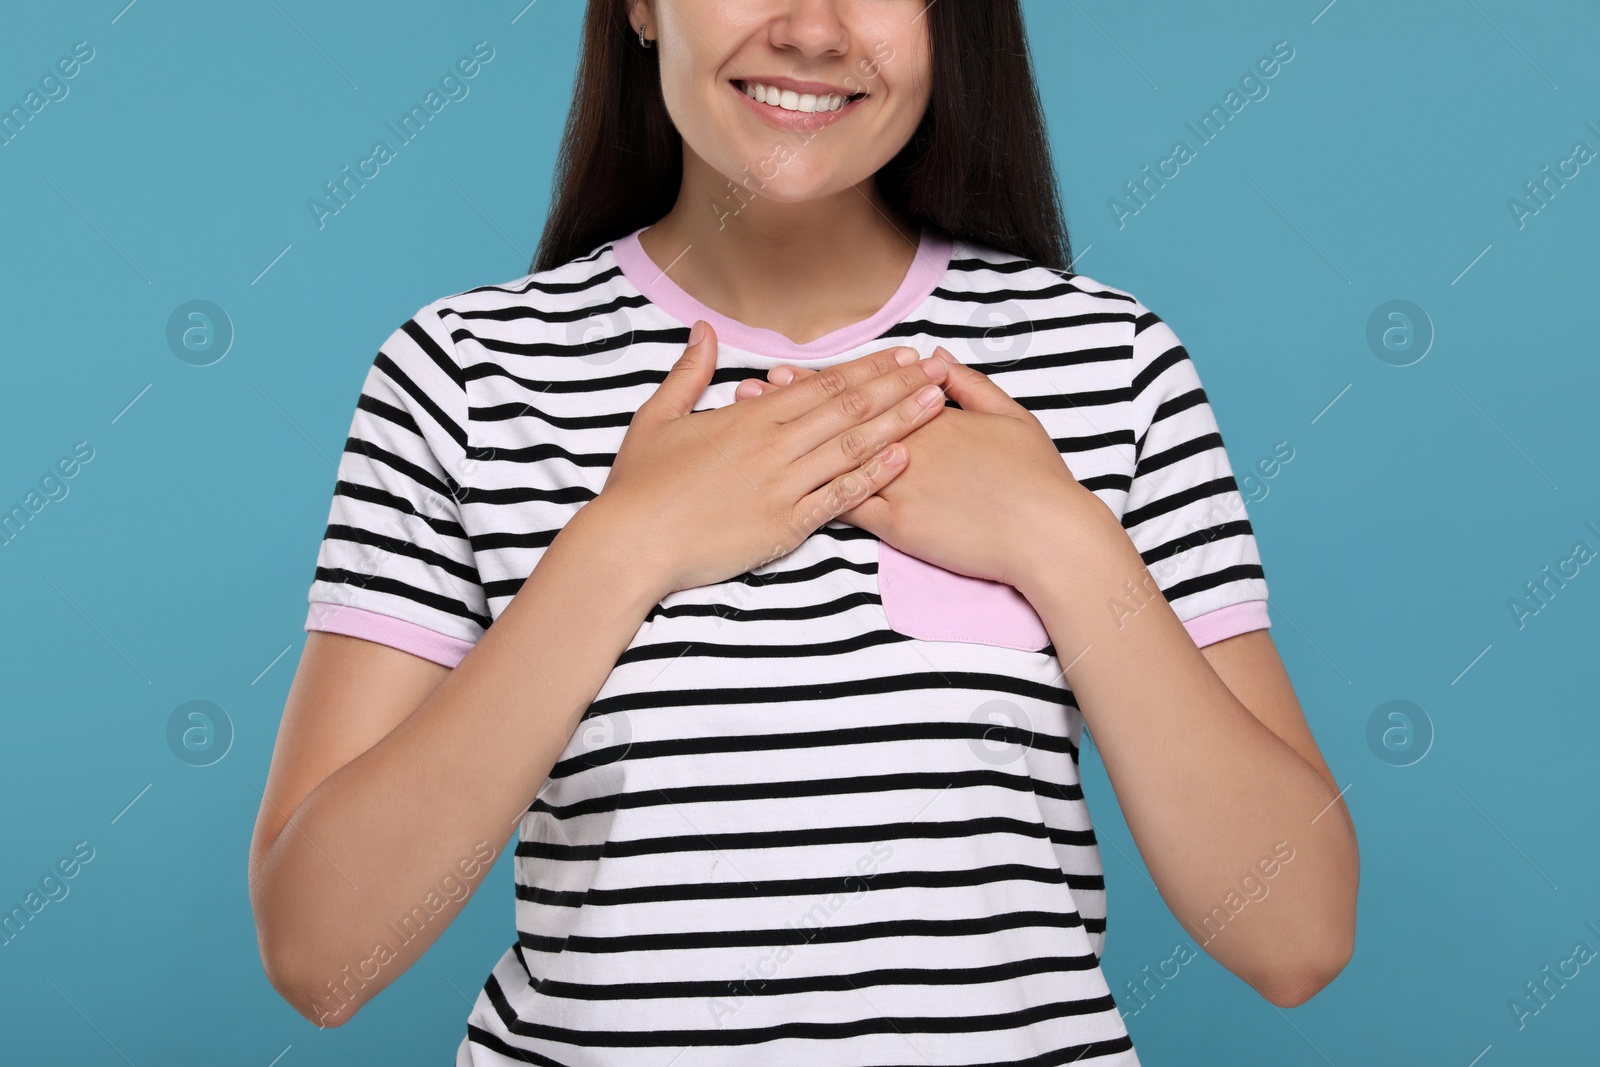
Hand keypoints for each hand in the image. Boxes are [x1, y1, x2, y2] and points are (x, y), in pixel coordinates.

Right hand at [590, 322, 953, 596]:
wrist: (631, 542)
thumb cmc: (640, 485)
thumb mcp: (657, 417)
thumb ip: (689, 373)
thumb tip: (704, 330)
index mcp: (749, 416)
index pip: (822, 384)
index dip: (868, 368)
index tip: (903, 355)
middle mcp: (773, 444)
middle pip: (849, 407)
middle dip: (899, 386)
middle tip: (940, 368)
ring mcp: (782, 484)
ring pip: (853, 446)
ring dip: (899, 422)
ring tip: (937, 404)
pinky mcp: (785, 524)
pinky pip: (839, 496)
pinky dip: (873, 475)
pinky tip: (904, 457)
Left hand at [732, 347, 1097, 588]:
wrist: (1047, 533)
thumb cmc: (1036, 477)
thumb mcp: (1011, 418)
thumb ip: (972, 387)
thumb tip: (938, 360)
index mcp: (931, 418)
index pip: (866, 395)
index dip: (821, 384)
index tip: (787, 372)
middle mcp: (907, 445)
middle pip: (838, 420)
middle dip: (790, 405)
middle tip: (750, 390)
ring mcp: (900, 484)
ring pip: (833, 458)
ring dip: (791, 444)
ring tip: (751, 430)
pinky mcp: (900, 524)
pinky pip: (849, 506)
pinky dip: (812, 493)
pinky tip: (779, 485)